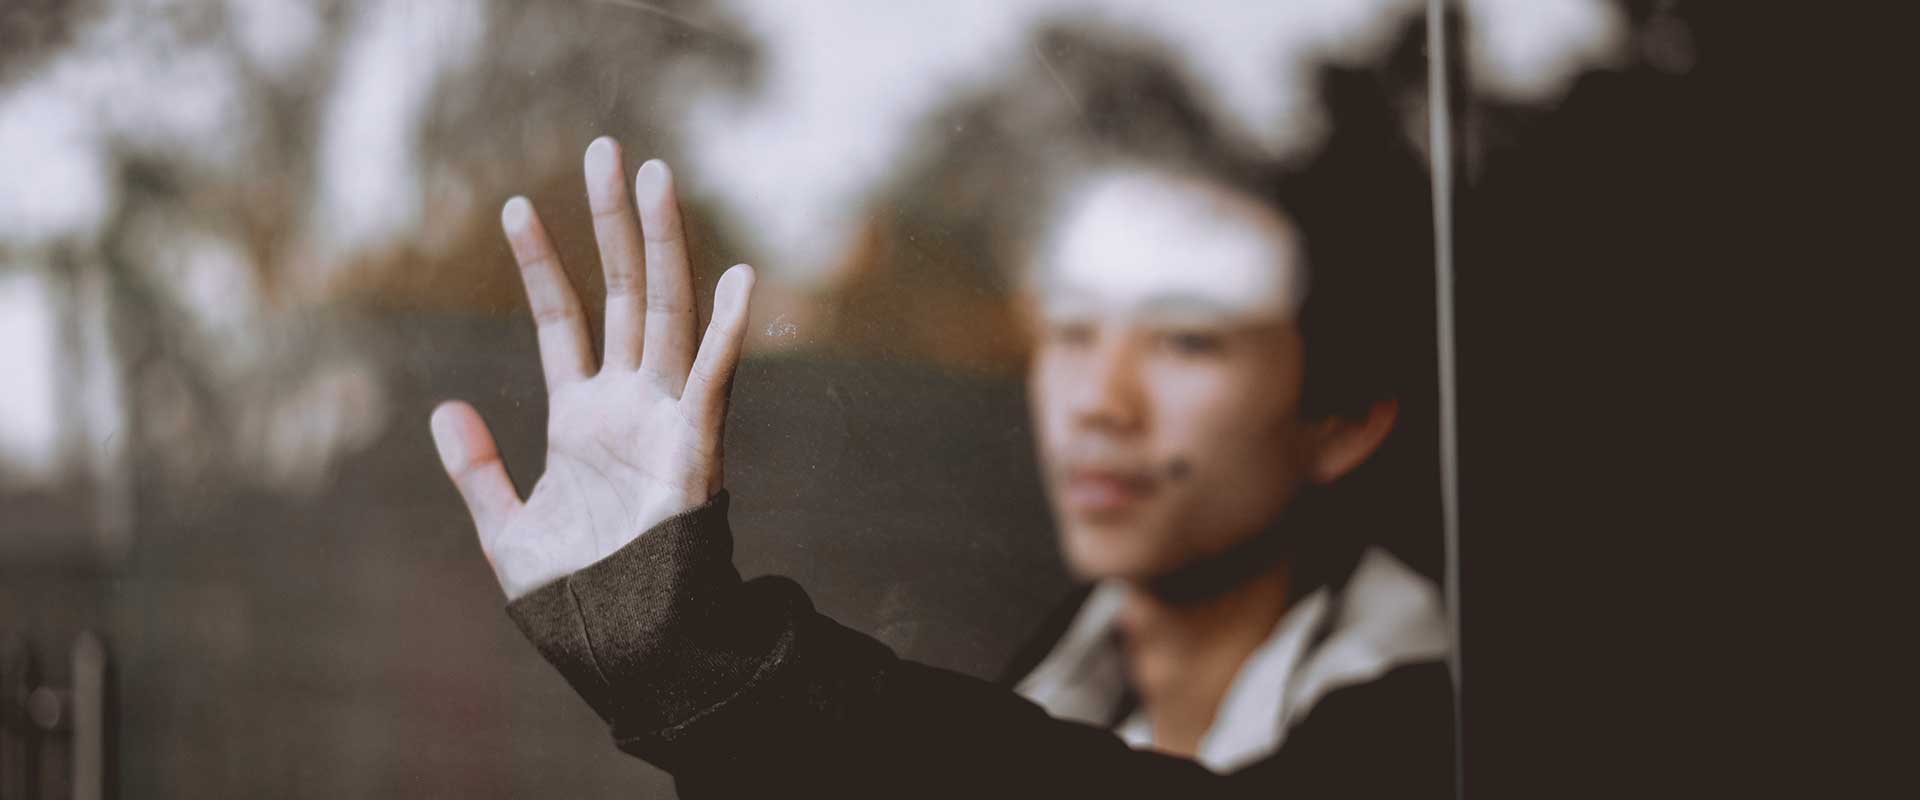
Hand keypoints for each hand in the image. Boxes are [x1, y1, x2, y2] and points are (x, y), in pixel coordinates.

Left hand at [430, 137, 755, 600]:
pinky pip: (713, 382)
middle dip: (611, 223)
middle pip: (622, 293)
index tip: (515, 206)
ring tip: (653, 177)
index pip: (562, 320)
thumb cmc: (575, 603)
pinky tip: (740, 278)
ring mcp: (664, 420)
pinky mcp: (695, 450)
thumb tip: (443, 408)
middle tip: (606, 150)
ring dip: (661, 246)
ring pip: (665, 314)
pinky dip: (726, 333)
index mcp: (582, 419)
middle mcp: (628, 405)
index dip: (540, 265)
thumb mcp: (506, 532)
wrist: (625, 653)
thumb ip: (476, 470)